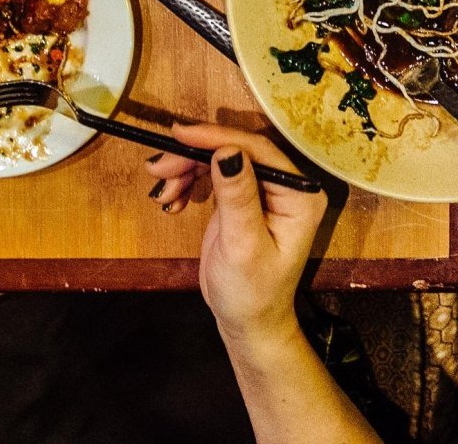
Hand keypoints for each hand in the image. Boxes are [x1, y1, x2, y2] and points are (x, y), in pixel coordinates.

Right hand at [144, 122, 329, 343]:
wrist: (245, 322)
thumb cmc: (251, 292)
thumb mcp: (243, 246)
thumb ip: (237, 198)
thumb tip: (227, 151)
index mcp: (299, 195)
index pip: (258, 152)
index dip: (218, 139)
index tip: (181, 136)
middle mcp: (285, 187)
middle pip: (235, 152)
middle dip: (194, 156)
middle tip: (158, 167)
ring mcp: (262, 191)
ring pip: (220, 161)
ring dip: (186, 170)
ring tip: (162, 192)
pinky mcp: (241, 199)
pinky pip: (212, 176)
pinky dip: (188, 183)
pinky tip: (172, 201)